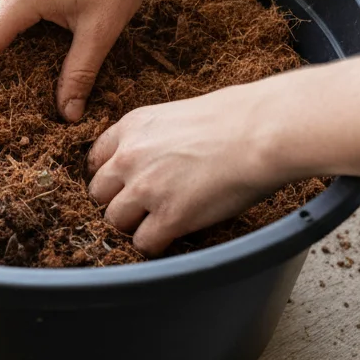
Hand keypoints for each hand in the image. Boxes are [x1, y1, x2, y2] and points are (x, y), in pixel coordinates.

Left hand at [86, 83, 292, 255]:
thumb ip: (157, 138)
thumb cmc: (237, 118)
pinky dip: (155, 246)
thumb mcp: (179, 113)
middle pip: (99, 193)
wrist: (262, 131)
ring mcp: (146, 189)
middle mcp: (130, 157)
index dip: (111, 177)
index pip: (96, 159)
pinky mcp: (169, 217)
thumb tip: (162, 156)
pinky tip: (172, 238)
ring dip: (134, 226)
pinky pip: (144, 243)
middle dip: (117, 202)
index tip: (122, 186)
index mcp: (132, 126)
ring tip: (157, 225)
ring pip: (115, 221)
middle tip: (139, 208)